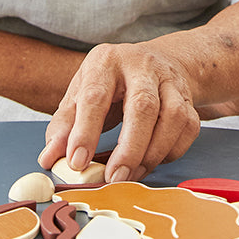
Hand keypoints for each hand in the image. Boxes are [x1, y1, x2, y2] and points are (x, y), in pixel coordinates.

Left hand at [38, 40, 201, 183]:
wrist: (156, 61)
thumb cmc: (111, 83)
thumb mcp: (80, 93)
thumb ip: (64, 125)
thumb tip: (49, 158)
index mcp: (107, 62)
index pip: (95, 96)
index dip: (86, 131)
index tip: (77, 163)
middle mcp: (143, 66)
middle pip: (143, 106)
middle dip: (130, 147)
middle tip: (114, 177)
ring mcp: (170, 81)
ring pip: (173, 117)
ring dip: (153, 153)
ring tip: (132, 174)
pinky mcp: (188, 98)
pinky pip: (189, 128)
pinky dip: (171, 151)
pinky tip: (152, 161)